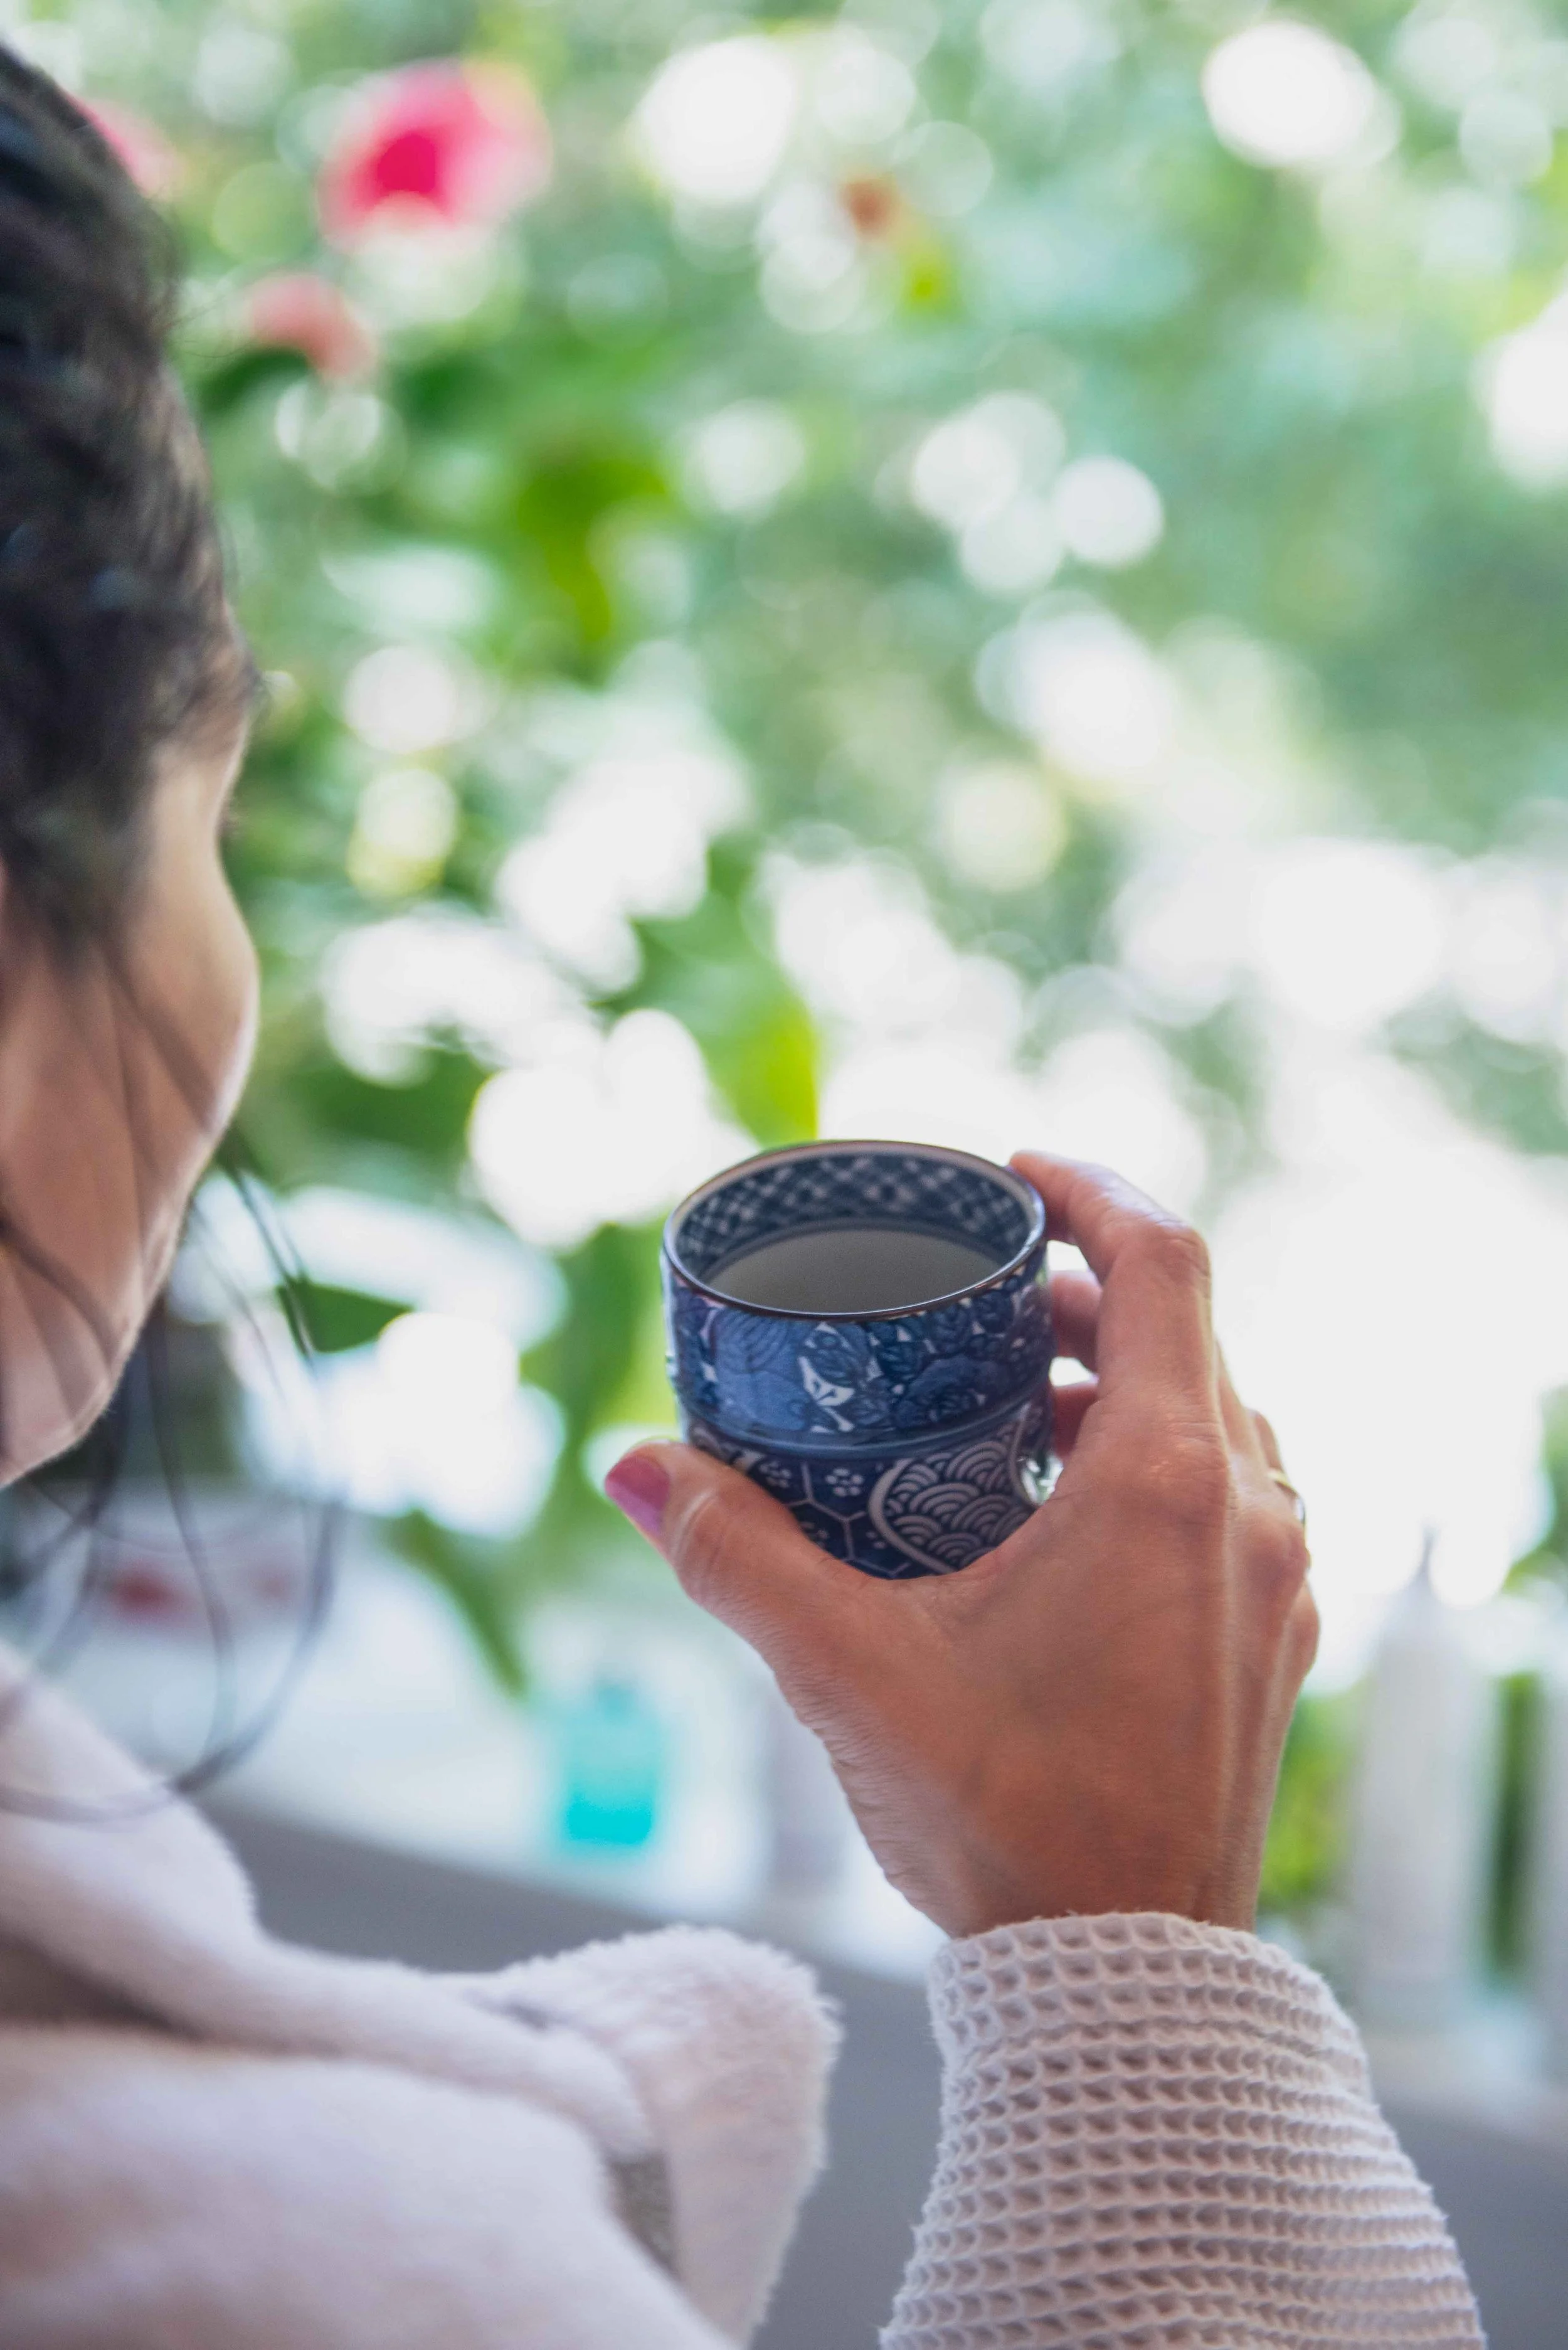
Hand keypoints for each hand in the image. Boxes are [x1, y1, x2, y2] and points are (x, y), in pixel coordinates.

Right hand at [606, 1155, 1316, 1939]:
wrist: (1125, 1979)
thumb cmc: (1006, 1822)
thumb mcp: (848, 1674)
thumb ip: (734, 1557)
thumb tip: (633, 1467)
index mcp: (1167, 1483)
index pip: (1163, 1260)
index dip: (1089, 1190)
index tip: (1010, 1178)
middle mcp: (1249, 1511)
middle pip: (1184, 1330)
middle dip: (1081, 1291)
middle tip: (982, 1296)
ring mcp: (1275, 1579)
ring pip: (1211, 1415)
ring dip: (1117, 1380)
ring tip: (1009, 1400)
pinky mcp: (1272, 1638)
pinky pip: (1227, 1495)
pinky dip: (1151, 1459)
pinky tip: (1057, 1509)